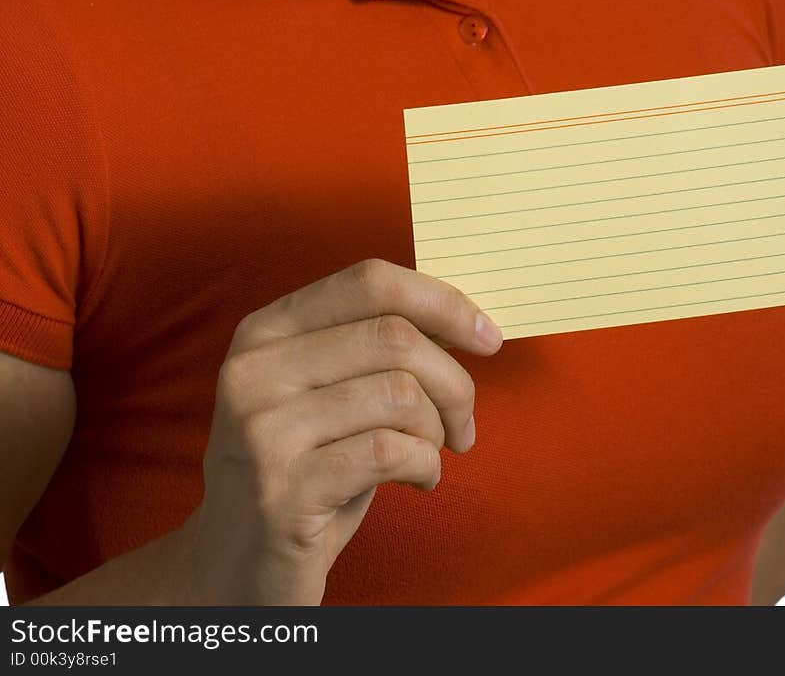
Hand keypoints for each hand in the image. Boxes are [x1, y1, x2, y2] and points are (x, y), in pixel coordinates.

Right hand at [181, 258, 503, 604]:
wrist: (232, 568)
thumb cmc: (302, 473)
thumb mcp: (322, 395)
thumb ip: (370, 349)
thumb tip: (461, 319)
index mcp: (265, 330)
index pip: (370, 282)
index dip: (441, 302)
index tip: (486, 337)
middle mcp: (254, 369)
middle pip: (395, 337)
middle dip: (453, 382)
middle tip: (463, 423)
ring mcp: (262, 430)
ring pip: (400, 394)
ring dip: (437, 431)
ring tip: (430, 455)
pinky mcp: (281, 490)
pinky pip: (390, 452)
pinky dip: (425, 466)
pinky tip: (418, 481)